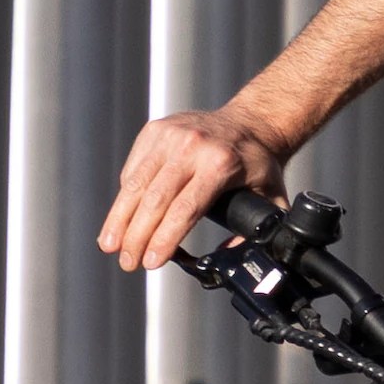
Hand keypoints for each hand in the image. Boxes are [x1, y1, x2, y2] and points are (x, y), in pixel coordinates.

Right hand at [100, 103, 292, 270]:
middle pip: (155, 200)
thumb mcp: (272, 198)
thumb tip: (227, 256)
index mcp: (221, 164)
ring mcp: (170, 136)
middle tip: (128, 263)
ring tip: (110, 246)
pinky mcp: (155, 130)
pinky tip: (121, 218)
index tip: (151, 262)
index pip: (185, 209)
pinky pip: (135, 169)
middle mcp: (192, 147)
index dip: (164, 238)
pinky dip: (126, 196)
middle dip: (137, 236)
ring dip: (119, 219)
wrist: (253, 121)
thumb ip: (257, 231)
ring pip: (136, 184)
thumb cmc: (259, 164)